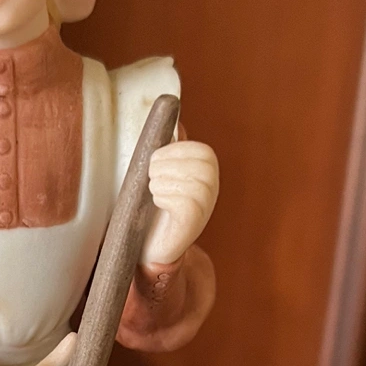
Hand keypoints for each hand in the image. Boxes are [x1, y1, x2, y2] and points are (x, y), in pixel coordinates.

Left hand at [141, 140, 218, 265]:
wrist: (153, 243)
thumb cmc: (156, 205)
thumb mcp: (164, 170)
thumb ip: (172, 147)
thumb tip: (175, 121)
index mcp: (207, 166)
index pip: (192, 147)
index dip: (168, 153)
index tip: (156, 165)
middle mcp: (213, 184)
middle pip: (187, 163)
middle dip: (161, 169)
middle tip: (154, 183)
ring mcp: (206, 203)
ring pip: (182, 181)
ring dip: (159, 185)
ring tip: (157, 196)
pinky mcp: (194, 220)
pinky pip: (181, 201)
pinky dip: (163, 200)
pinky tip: (161, 206)